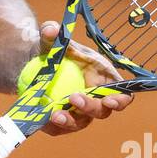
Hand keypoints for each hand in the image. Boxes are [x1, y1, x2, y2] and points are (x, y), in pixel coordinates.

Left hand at [35, 20, 133, 136]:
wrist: (34, 66)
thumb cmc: (55, 52)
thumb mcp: (53, 41)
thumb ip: (53, 33)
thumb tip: (51, 29)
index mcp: (104, 79)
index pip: (122, 95)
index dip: (120, 100)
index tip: (109, 100)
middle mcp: (95, 99)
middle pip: (101, 111)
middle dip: (90, 107)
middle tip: (73, 98)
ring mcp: (80, 113)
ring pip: (80, 123)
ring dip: (70, 121)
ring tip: (55, 114)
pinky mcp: (63, 121)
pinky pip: (60, 128)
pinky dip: (52, 125)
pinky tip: (42, 119)